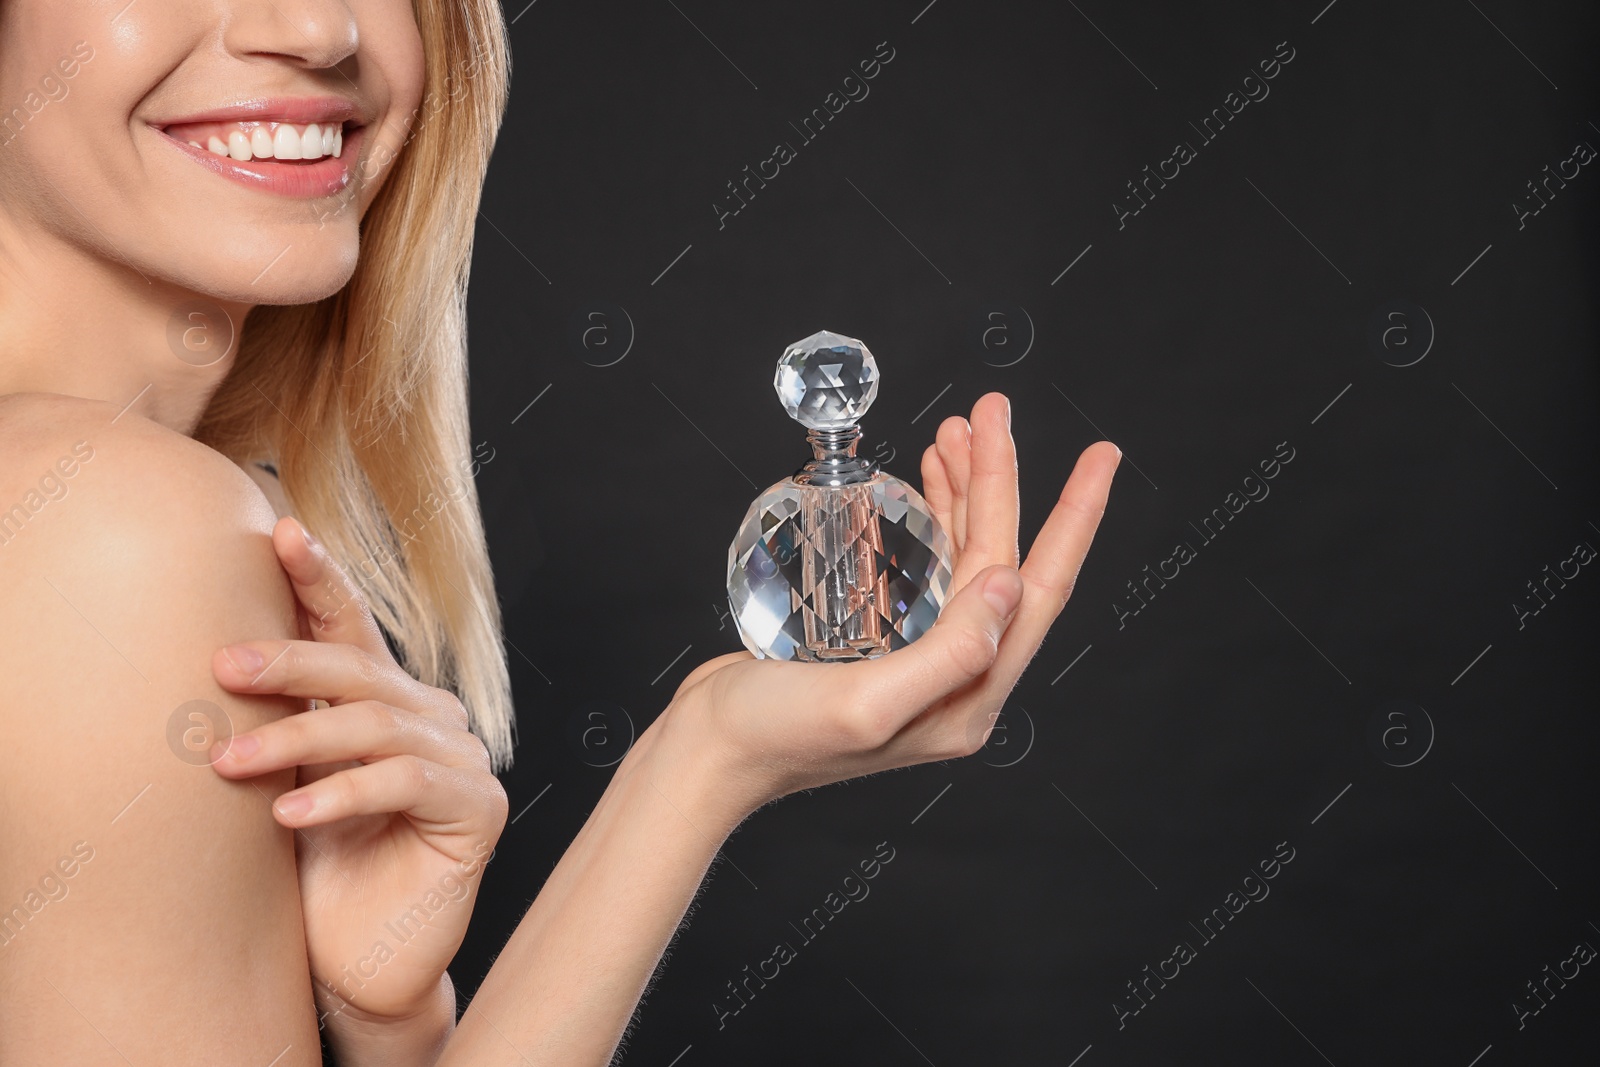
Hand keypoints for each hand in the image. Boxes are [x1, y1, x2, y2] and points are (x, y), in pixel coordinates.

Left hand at [209, 518, 507, 1046]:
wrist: (355, 964)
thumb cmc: (315, 874)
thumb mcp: (285, 783)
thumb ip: (281, 722)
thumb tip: (215, 655)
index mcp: (389, 702)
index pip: (352, 630)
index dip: (321, 578)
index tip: (280, 530)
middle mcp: (432, 718)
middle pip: (362, 671)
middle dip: (290, 661)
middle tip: (223, 666)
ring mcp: (463, 759)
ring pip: (377, 726)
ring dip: (296, 742)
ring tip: (228, 764)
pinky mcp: (477, 808)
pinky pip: (404, 784)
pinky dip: (342, 795)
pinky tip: (290, 816)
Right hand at [667, 392, 1119, 808]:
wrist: (706, 754)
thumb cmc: (772, 738)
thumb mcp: (866, 702)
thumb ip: (950, 652)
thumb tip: (1010, 584)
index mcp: (968, 699)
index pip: (1038, 591)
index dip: (1072, 518)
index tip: (1099, 457)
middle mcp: (957, 682)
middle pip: (1002, 562)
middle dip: (1002, 480)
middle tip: (990, 411)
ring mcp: (922, 661)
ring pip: (969, 559)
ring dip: (970, 490)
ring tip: (959, 429)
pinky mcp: (888, 645)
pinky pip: (932, 568)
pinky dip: (935, 516)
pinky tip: (928, 483)